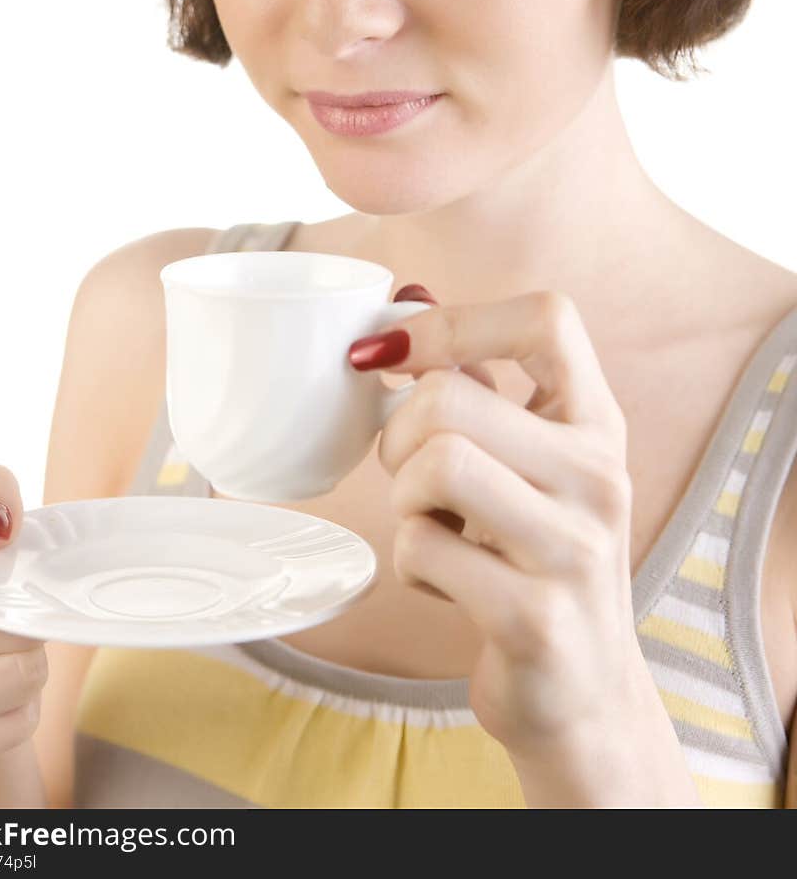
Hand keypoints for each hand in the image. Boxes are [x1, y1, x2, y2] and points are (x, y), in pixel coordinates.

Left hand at [348, 286, 648, 760]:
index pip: (548, 317)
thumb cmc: (536, 560)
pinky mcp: (534, 617)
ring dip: (403, 496)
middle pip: (452, 396)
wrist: (582, 695)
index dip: (455, 319)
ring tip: (431, 524)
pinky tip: (445, 582)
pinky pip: (421, 548)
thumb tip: (408, 299)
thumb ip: (482, 384)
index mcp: (597, 423)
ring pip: (435, 463)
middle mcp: (599, 476)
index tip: (394, 354)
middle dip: (397, 434)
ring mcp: (574, 548)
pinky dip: (409, 564)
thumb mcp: (531, 464)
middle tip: (409, 474)